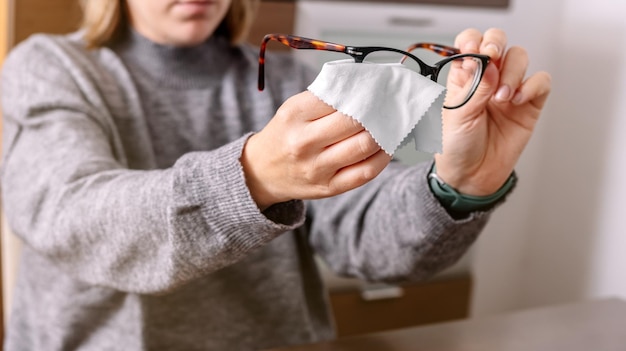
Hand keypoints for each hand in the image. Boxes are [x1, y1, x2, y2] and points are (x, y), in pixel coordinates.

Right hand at [241, 91, 390, 209]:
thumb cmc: (286, 134)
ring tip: (389, 124)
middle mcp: (303, 142)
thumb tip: (367, 88)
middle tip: (388, 104)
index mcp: (294, 115)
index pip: (339, 97)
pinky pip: (365, 172)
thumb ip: (325, 98)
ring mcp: (316, 168)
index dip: (364, 91)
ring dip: (383, 133)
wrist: (262, 171)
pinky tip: (385, 147)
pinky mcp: (329, 187)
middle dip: (376, 111)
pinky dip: (382, 158)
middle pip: (354, 122)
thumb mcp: (294, 109)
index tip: (377, 87)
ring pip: (363, 146)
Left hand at [434, 28, 551, 194]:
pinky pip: (540, 82)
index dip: (474, 41)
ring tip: (501, 97)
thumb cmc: (456, 147)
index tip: (477, 51)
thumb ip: (475, 87)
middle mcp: (487, 80)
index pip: (470, 43)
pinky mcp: (528, 105)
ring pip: (519, 58)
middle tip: (493, 58)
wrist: (471, 177)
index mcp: (463, 78)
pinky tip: (517, 101)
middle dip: (497, 44)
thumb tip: (489, 63)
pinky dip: (532, 86)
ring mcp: (508, 90)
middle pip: (498, 43)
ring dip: (512, 71)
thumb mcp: (457, 115)